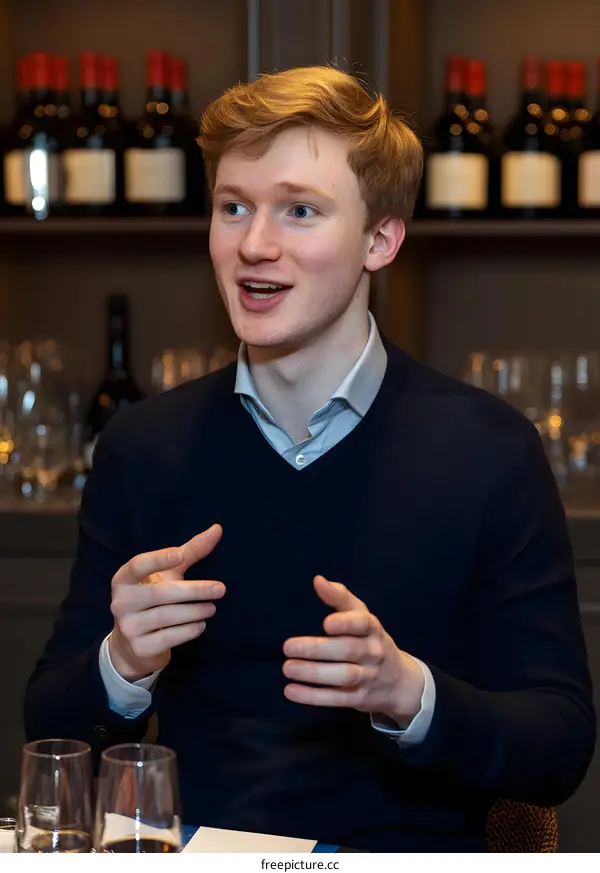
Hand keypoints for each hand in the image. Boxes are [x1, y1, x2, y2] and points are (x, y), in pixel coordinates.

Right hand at [109, 524, 224, 681]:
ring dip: (195, 611)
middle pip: (160, 593)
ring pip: (167, 616)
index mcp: (123, 579)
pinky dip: (189, 630)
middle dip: (193, 590)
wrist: (132, 645)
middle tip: (220, 589)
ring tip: (212, 607)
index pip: (137, 565)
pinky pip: (169, 637)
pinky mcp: (140, 647)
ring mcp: (128, 626)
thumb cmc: (153, 600)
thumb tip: (217, 529)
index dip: (157, 559)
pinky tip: (201, 625)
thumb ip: (189, 552)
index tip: (179, 554)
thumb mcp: (167, 575)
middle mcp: (121, 602)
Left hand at [282, 576, 423, 726]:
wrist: (400, 682)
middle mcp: (373, 652)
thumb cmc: (371, 640)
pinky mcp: (359, 699)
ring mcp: (368, 677)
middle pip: (348, 650)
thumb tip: (318, 580)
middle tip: (288, 646)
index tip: (325, 623)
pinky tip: (290, 690)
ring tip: (287, 667)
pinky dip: (313, 696)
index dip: (345, 623)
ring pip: (343, 676)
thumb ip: (340, 598)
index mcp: (372, 629)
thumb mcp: (362, 617)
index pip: (363, 623)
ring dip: (313, 673)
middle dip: (318, 649)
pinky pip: (336, 699)